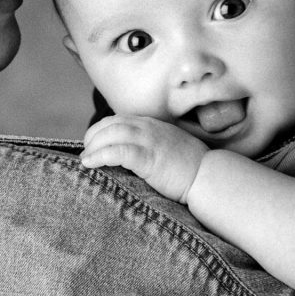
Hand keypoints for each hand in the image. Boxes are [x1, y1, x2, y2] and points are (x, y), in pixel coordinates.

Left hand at [81, 115, 208, 202]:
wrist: (209, 176)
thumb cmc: (189, 168)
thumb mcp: (167, 148)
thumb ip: (149, 145)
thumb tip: (127, 156)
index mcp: (151, 124)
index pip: (118, 119)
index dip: (100, 130)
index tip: (92, 144)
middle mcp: (148, 127)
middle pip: (110, 124)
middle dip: (92, 136)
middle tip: (86, 153)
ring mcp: (148, 140)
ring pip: (110, 134)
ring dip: (93, 146)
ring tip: (86, 159)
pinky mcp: (148, 157)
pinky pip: (117, 151)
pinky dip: (99, 155)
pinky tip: (90, 163)